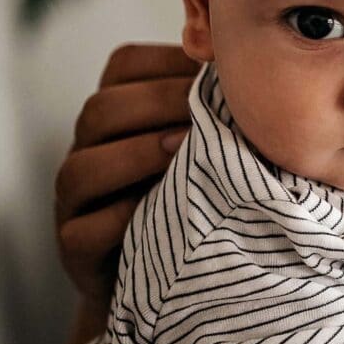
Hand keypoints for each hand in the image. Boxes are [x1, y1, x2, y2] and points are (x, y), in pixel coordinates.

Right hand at [55, 43, 199, 303]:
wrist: (175, 279)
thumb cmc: (203, 195)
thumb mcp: (209, 145)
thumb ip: (221, 108)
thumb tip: (268, 72)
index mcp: (118, 114)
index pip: (125, 66)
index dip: (170, 63)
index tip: (223, 72)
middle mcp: (88, 150)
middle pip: (101, 110)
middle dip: (159, 103)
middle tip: (212, 110)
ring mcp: (75, 204)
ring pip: (82, 169)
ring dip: (137, 155)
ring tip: (186, 150)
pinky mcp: (77, 252)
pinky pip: (83, 231)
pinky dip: (122, 219)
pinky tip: (164, 209)